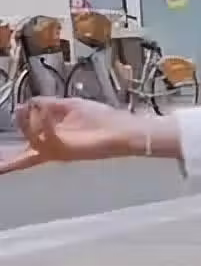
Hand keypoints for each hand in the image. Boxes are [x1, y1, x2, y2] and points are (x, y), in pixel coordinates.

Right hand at [0, 97, 145, 174]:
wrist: (124, 128)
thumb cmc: (102, 119)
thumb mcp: (69, 106)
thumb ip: (47, 105)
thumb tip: (27, 103)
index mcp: (52, 142)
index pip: (24, 152)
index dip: (8, 161)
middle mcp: (52, 150)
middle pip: (22, 158)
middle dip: (9, 159)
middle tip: (8, 140)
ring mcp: (59, 152)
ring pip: (31, 139)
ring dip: (30, 120)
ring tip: (35, 108)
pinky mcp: (67, 151)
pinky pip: (45, 136)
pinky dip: (42, 120)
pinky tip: (45, 110)